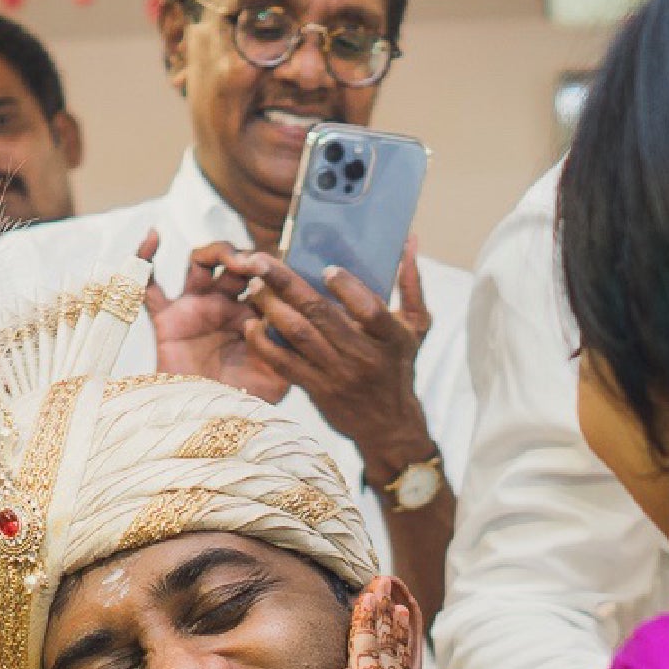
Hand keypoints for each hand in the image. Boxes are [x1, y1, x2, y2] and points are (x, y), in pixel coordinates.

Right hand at [140, 234, 285, 402]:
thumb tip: (299, 323)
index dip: (272, 270)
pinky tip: (153, 238)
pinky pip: (150, 286)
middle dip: (249, 257)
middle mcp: (226, 306)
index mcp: (253, 316)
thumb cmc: (242, 404)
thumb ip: (290, 354)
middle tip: (256, 266)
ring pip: (202, 261)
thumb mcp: (278, 381)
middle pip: (237, 263)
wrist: (205, 425)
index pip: (264, 280)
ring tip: (231, 260)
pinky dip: (145, 260)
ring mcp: (196, 308)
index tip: (281, 272)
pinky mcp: (167, 319)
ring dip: (218, 251)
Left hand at [225, 246, 435, 472]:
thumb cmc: (400, 368)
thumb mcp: (417, 327)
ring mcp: (339, 375)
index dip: (349, 289)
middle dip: (287, 284)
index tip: (327, 268)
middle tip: (261, 260)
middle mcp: (364, 356)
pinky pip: (286, 364)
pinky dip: (265, 344)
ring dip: (272, 308)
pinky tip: (251, 325)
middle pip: (322, 316)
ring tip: (254, 286)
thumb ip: (411, 284)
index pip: (370, 310)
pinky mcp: (318, 390)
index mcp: (392, 338)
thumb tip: (408, 240)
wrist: (389, 427)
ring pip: (299, 336)